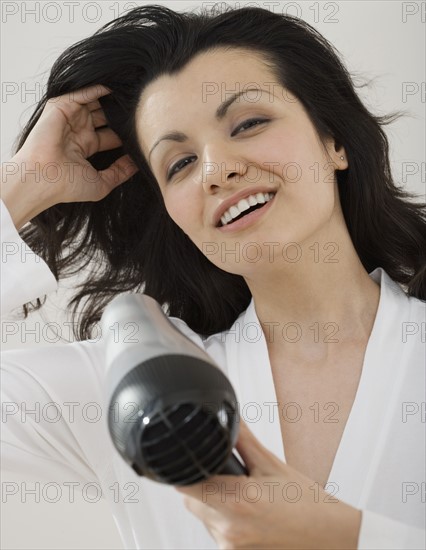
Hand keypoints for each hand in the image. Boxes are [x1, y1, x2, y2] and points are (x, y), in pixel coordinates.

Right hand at [1, 84, 137, 227]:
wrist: (44, 179)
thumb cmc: (68, 185)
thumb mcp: (103, 183)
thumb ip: (121, 172)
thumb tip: (138, 164)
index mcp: (85, 147)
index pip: (110, 135)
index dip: (125, 132)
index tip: (144, 129)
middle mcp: (78, 131)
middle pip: (104, 116)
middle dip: (120, 113)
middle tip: (141, 108)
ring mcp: (70, 119)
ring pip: (95, 103)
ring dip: (112, 99)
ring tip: (132, 94)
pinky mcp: (60, 107)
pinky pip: (83, 93)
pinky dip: (98, 89)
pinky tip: (115, 88)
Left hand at [176, 420, 361, 548]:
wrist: (329, 537)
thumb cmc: (306, 504)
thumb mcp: (272, 464)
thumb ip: (242, 440)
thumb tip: (228, 418)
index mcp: (237, 500)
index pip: (186, 484)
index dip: (186, 468)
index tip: (192, 459)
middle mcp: (229, 529)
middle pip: (191, 501)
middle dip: (203, 484)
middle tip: (229, 477)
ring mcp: (231, 548)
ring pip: (204, 518)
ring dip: (214, 505)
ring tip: (245, 498)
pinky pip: (217, 534)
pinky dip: (225, 522)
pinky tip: (249, 515)